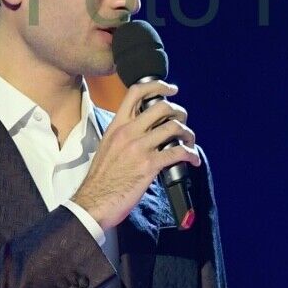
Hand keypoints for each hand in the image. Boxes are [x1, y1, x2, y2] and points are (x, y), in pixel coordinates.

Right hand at [72, 79, 202, 229]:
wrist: (93, 201)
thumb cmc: (101, 179)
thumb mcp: (108, 148)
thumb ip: (125, 136)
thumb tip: (147, 134)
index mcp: (117, 126)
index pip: (135, 92)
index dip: (158, 86)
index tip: (171, 90)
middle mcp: (127, 132)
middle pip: (161, 107)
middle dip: (179, 112)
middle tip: (183, 122)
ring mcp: (138, 148)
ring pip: (173, 127)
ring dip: (188, 134)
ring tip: (190, 142)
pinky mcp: (148, 165)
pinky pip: (178, 152)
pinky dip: (191, 154)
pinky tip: (193, 160)